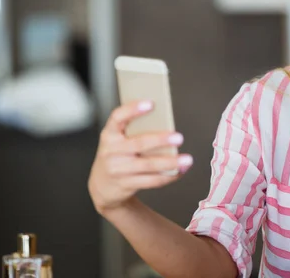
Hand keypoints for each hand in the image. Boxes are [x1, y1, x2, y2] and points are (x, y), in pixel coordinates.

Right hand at [88, 100, 192, 215]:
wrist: (102, 185)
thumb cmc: (117, 155)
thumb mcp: (117, 140)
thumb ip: (134, 132)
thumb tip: (166, 124)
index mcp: (109, 134)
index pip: (118, 117)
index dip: (132, 109)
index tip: (151, 103)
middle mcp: (111, 151)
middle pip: (139, 143)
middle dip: (161, 140)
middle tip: (179, 137)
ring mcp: (117, 169)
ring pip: (148, 164)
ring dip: (170, 162)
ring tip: (187, 160)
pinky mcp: (126, 184)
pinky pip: (151, 180)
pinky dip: (168, 176)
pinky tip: (180, 171)